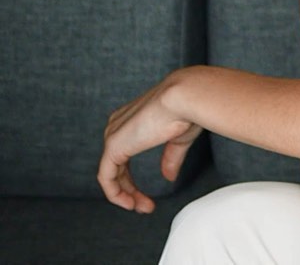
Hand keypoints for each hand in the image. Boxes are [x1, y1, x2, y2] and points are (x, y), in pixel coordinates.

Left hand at [97, 70, 201, 212]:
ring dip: (126, 195)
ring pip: (111, 174)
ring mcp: (113, 134)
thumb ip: (170, 157)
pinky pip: (106, 178)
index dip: (132, 180)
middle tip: (146, 207)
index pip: (124, 155)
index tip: (148, 196)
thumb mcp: (178, 138)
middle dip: (130, 190)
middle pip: (116, 166)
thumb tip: (169, 176)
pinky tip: (130, 204)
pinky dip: (116, 194)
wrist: (184, 98)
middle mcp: (118, 125)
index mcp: (132, 120)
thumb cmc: (186, 110)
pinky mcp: (113, 146)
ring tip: (142, 207)